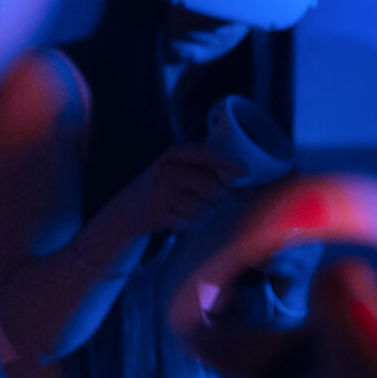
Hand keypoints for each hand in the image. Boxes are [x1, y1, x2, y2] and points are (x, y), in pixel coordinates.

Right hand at [119, 143, 245, 233]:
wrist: (127, 208)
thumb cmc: (165, 188)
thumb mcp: (180, 169)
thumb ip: (209, 171)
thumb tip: (249, 186)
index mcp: (175, 155)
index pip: (203, 153)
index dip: (226, 163)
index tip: (245, 172)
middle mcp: (167, 171)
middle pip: (211, 187)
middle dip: (226, 197)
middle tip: (232, 199)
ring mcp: (161, 193)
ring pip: (203, 208)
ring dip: (208, 212)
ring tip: (197, 208)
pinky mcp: (158, 215)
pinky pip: (191, 223)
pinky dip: (195, 224)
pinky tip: (186, 219)